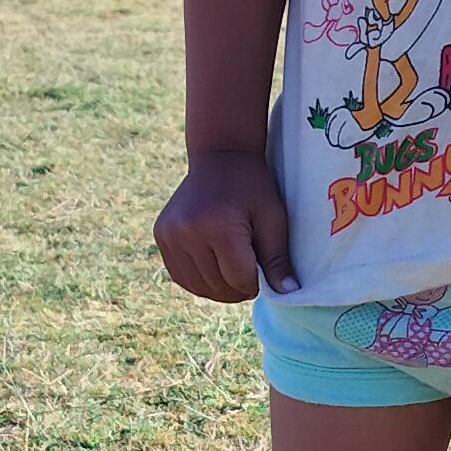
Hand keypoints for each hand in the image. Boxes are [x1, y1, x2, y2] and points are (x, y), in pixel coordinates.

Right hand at [154, 149, 295, 302]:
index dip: (256, 283)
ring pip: (198, 287)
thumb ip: (278, 259)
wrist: (220, 157)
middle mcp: (188, 233)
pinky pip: (181, 276)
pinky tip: (213, 267)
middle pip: (218, 286)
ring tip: (232, 269)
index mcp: (220, 228)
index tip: (263, 269)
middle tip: (249, 269)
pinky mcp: (161, 236)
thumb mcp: (273, 219)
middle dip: (238, 287)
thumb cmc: (252, 187)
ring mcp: (170, 235)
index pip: (239, 280)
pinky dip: (200, 280)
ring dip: (219, 288)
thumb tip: (289, 294)